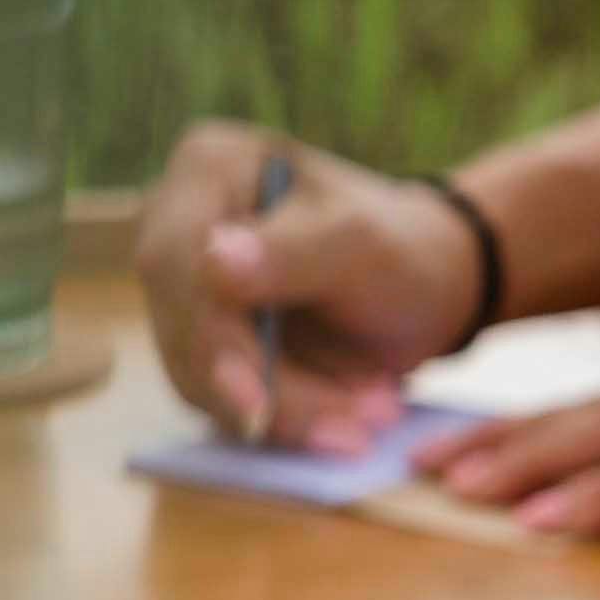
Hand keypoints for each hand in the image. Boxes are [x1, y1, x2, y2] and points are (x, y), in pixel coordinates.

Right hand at [137, 125, 482, 444]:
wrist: (423, 286)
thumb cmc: (397, 247)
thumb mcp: (362, 242)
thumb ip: (292, 251)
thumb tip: (213, 263)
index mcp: (207, 169)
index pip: (180, 265)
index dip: (212, 341)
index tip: (255, 404)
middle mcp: (175, 225)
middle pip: (187, 329)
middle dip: (269, 393)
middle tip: (353, 431)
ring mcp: (183, 289)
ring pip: (198, 378)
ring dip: (285, 418)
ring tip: (371, 418)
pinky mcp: (202, 343)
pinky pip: (220, 401)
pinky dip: (283, 425)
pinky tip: (343, 427)